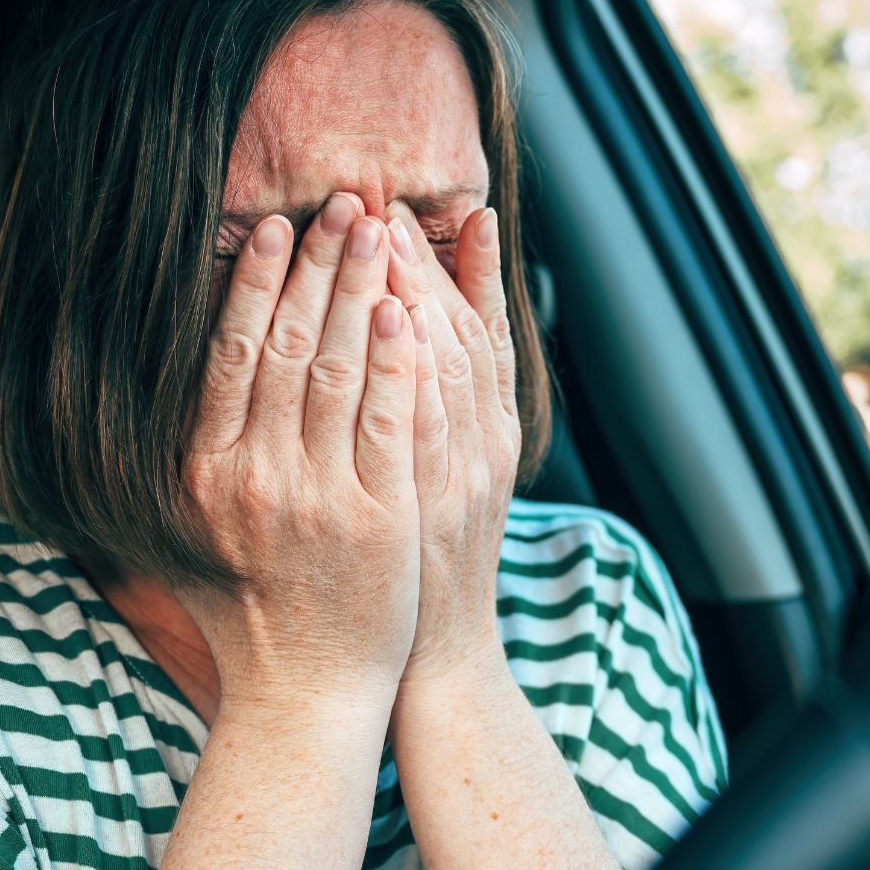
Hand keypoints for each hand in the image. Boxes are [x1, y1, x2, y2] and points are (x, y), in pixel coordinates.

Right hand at [183, 191, 422, 702]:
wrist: (305, 694)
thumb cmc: (247, 610)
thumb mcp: (186, 531)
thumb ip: (178, 458)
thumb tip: (150, 380)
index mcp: (203, 472)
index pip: (228, 353)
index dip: (254, 282)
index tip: (272, 228)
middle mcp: (254, 478)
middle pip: (290, 344)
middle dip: (319, 263)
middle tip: (345, 203)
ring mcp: (318, 497)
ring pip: (343, 367)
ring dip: (363, 287)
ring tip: (383, 231)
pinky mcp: (377, 517)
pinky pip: (390, 420)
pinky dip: (398, 359)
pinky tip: (407, 309)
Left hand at [386, 202, 521, 686]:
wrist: (427, 666)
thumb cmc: (421, 571)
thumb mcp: (442, 483)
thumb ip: (432, 411)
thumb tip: (406, 331)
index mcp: (493, 438)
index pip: (482, 333)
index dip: (462, 268)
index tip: (436, 209)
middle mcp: (482, 451)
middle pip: (457, 334)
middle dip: (420, 265)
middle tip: (385, 203)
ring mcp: (452, 479)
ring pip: (439, 365)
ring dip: (407, 294)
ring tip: (376, 233)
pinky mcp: (415, 510)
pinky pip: (412, 423)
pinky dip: (404, 369)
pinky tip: (387, 319)